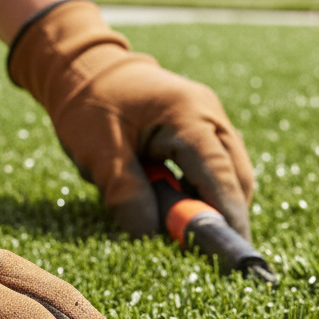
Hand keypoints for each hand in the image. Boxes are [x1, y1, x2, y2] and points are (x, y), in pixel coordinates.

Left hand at [9, 0, 253, 238]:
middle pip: (236, 176)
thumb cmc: (88, 103)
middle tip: (214, 254)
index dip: (226, 216)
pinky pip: (214, 164)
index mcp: (187, 115)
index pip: (218, 174)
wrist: (82, 65)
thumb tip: (150, 235)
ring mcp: (209, 117)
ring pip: (229, 171)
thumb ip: (125, 193)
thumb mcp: (98, 151)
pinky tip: (183, 206)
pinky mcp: (201, 126)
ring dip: (214, 202)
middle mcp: (209, 114)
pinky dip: (203, 189)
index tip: (233, 253)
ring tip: (193, 233)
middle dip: (227, 215)